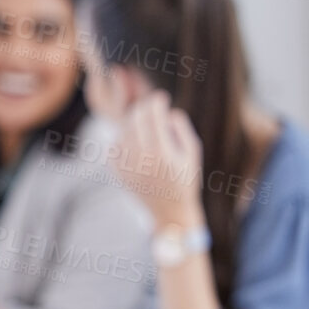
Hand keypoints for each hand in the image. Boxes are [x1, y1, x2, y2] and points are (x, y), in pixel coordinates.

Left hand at [112, 91, 205, 227]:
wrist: (168, 210)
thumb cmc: (185, 179)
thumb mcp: (193, 153)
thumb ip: (182, 129)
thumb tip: (169, 112)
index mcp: (162, 152)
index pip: (152, 115)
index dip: (156, 102)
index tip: (161, 98)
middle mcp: (141, 157)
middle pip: (134, 119)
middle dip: (143, 108)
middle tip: (153, 107)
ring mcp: (126, 164)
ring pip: (123, 130)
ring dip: (134, 122)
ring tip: (148, 126)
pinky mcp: (117, 170)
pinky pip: (115, 144)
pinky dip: (124, 137)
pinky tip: (137, 141)